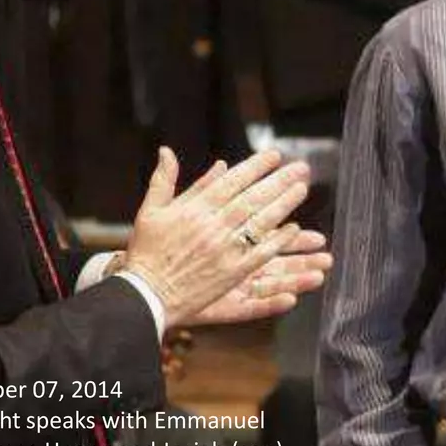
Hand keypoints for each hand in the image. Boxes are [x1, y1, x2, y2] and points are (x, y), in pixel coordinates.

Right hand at [121, 148, 312, 329]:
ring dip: (283, 204)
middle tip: (300, 168)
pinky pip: (260, 254)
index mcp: (193, 209)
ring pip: (259, 222)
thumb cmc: (147, 252)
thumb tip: (167, 151)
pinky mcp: (231, 273)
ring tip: (301, 189)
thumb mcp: (150, 211)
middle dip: (278, 181)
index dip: (255, 166)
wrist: (145, 293)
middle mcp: (211, 226)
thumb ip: (164, 180)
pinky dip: (277, 241)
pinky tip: (293, 229)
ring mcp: (223, 250)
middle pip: (252, 198)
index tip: (274, 155)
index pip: (231, 182)